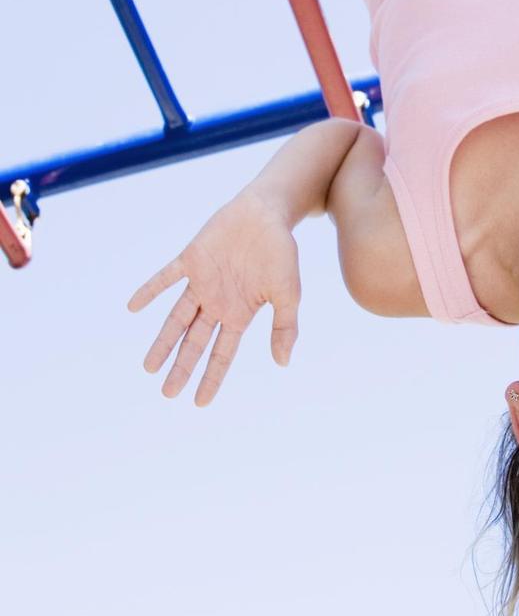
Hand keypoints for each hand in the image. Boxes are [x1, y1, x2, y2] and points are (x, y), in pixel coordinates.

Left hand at [127, 189, 300, 405]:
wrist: (268, 213)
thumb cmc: (281, 253)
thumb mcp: (288, 294)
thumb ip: (284, 326)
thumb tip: (283, 362)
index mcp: (240, 314)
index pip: (223, 353)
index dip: (211, 377)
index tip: (199, 402)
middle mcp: (217, 302)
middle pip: (196, 342)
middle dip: (182, 367)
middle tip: (168, 393)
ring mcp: (202, 282)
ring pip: (177, 318)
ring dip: (163, 341)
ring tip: (149, 367)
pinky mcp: (192, 259)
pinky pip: (167, 277)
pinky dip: (150, 290)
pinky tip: (133, 307)